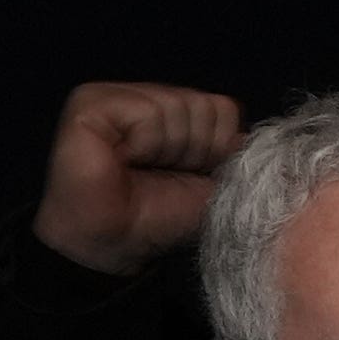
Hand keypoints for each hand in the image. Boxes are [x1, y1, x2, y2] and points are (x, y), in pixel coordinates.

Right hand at [29, 82, 242, 276]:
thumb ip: (231, 151)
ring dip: (170, 150)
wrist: (118, 243)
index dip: (218, 148)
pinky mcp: (91, 102)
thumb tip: (247, 135)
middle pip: (204, 105)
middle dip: (196, 149)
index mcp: (171, 111)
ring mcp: (114, 96)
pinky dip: (147, 143)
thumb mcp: (212, 182)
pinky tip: (124, 159)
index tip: (193, 173)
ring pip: (178, 106)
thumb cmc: (161, 216)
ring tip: (142, 168)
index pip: (222, 107)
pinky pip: (148, 112)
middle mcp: (143, 97)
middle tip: (163, 172)